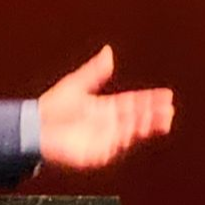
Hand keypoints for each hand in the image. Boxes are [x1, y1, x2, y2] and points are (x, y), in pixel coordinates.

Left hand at [37, 44, 173, 170]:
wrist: (34, 128)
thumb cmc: (52, 108)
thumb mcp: (76, 84)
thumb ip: (95, 71)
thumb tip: (108, 52)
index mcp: (105, 108)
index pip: (133, 103)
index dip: (150, 100)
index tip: (166, 95)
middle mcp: (108, 124)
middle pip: (137, 119)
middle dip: (154, 114)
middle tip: (170, 109)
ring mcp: (104, 139)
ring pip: (131, 132)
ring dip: (147, 126)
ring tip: (162, 120)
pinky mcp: (97, 153)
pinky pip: (116, 145)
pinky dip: (128, 137)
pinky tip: (138, 130)